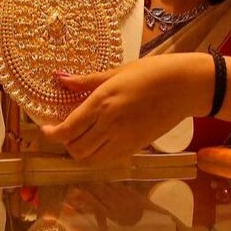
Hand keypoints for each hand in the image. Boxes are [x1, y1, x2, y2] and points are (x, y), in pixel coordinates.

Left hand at [40, 54, 209, 162]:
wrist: (185, 86)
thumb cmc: (152, 73)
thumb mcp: (116, 72)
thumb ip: (86, 81)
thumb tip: (60, 79)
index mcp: (102, 103)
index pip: (67, 130)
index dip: (51, 134)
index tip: (46, 129)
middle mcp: (110, 125)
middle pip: (76, 149)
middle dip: (65, 143)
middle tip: (64, 130)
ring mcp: (124, 139)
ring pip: (91, 159)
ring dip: (81, 151)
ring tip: (82, 136)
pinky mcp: (136, 147)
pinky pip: (108, 158)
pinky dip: (98, 154)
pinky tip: (100, 139)